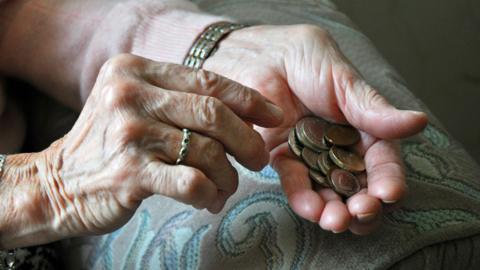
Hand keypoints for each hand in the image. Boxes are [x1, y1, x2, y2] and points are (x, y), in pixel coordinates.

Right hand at [29, 54, 282, 239]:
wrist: (58, 183)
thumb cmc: (109, 144)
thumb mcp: (136, 105)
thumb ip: (179, 100)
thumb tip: (245, 114)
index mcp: (136, 71)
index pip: (207, 80)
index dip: (248, 99)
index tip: (274, 115)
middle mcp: (130, 95)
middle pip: (213, 113)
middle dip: (248, 140)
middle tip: (258, 159)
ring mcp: (129, 134)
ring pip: (208, 151)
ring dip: (228, 175)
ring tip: (225, 186)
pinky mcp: (129, 173)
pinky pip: (192, 182)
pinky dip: (210, 193)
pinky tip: (207, 199)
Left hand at [204, 25, 427, 233]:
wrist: (258, 56)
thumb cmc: (304, 59)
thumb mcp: (342, 80)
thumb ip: (372, 108)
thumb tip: (418, 122)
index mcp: (363, 128)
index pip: (382, 160)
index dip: (388, 179)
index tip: (388, 193)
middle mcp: (340, 147)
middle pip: (358, 186)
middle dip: (363, 206)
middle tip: (360, 213)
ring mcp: (312, 157)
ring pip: (329, 192)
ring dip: (335, 211)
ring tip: (335, 221)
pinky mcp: (283, 159)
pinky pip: (295, 183)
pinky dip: (304, 199)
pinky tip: (311, 208)